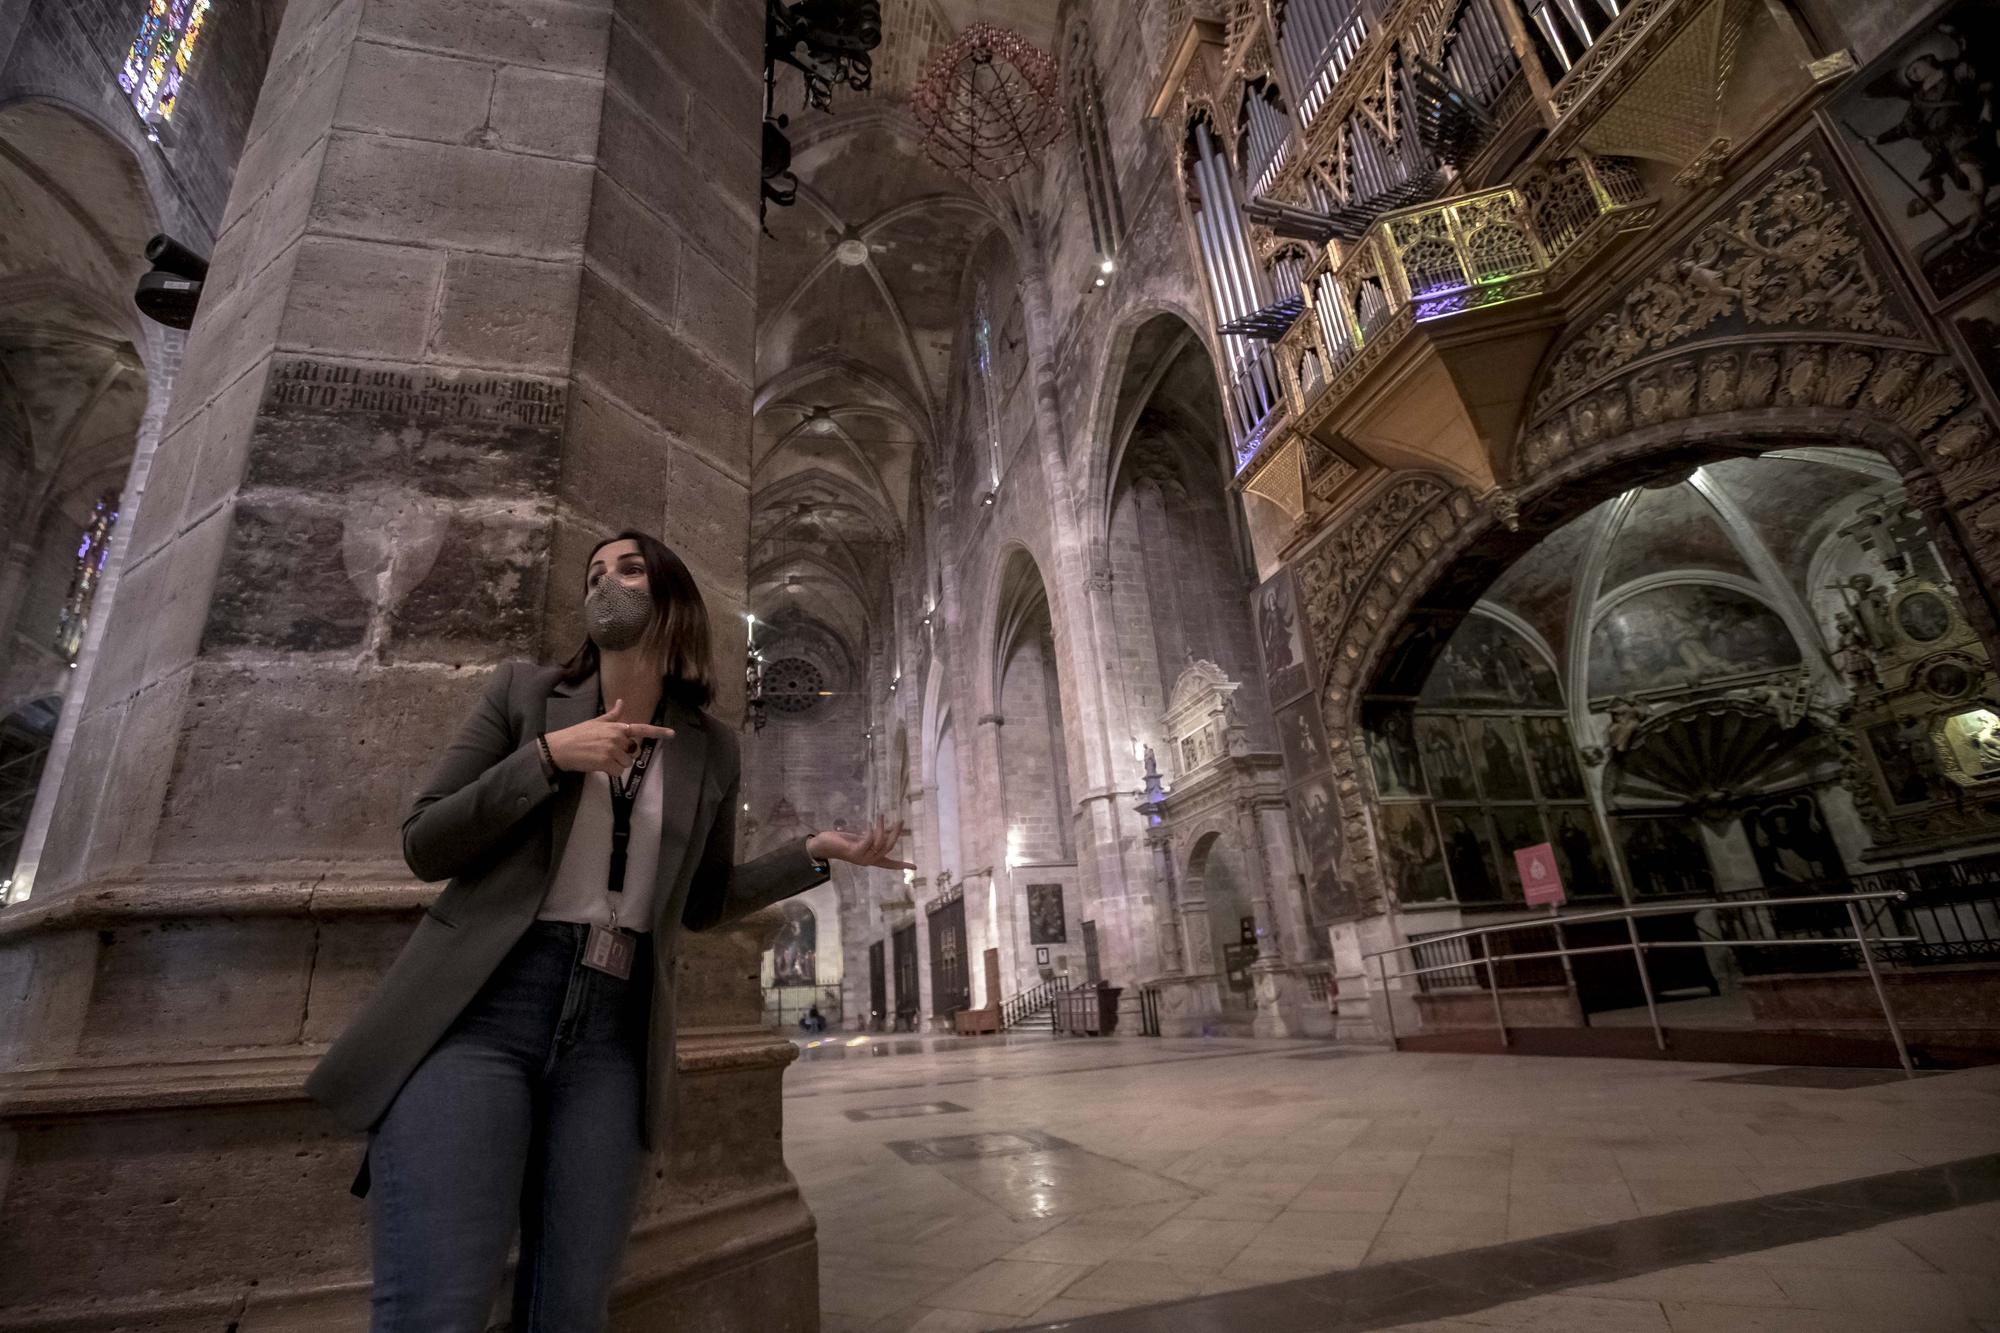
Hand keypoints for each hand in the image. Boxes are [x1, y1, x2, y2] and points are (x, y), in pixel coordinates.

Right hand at [545, 698, 673, 775]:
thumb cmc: (578, 734)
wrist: (560, 747)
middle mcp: (617, 737)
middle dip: (624, 755)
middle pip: (634, 752)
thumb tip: (621, 702)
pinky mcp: (606, 762)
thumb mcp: (596, 722)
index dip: (658, 732)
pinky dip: (609, 772)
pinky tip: (598, 765)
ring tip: (600, 758)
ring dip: (616, 765)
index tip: (672, 734)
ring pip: (626, 764)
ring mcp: (612, 750)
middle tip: (608, 752)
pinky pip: (617, 772)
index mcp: (617, 727)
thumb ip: (612, 716)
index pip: (641, 729)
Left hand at [806, 817, 913, 869]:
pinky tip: (869, 822)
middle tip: (901, 820)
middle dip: (896, 833)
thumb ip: (876, 835)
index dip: (903, 864)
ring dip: (881, 827)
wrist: (823, 845)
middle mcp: (868, 860)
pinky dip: (870, 830)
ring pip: (880, 842)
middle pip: (889, 847)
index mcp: (871, 859)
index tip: (916, 867)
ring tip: (881, 815)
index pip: (890, 864)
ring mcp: (862, 857)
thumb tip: (890, 828)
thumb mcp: (862, 837)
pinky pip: (869, 840)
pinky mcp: (855, 851)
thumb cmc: (842, 841)